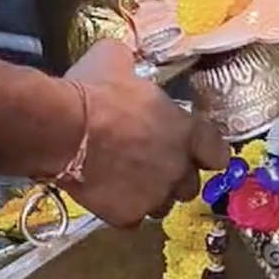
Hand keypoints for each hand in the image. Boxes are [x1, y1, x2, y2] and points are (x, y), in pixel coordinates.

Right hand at [64, 39, 228, 227]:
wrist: (60, 130)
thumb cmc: (94, 92)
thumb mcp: (116, 59)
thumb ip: (132, 66)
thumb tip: (124, 61)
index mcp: (187, 132)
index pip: (217, 153)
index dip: (208, 152)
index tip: (199, 151)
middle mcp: (178, 169)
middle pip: (190, 184)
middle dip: (176, 175)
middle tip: (152, 162)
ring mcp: (153, 196)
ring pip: (162, 205)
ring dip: (151, 194)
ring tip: (127, 180)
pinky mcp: (127, 216)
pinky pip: (132, 219)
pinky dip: (123, 209)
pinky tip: (108, 194)